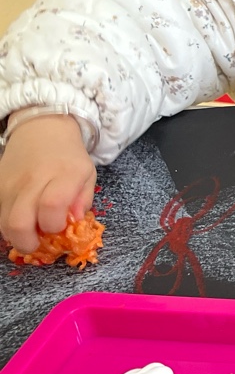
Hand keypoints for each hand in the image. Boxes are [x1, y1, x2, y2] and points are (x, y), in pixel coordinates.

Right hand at [0, 114, 96, 253]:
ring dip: (17, 235)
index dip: (54, 225)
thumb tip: (73, 222)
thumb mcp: (87, 174)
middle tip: (37, 243)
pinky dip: (8, 224)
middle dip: (28, 242)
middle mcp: (33, 179)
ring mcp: (11, 183)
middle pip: (19, 222)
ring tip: (30, 231)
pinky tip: (22, 219)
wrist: (42, 130)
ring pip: (4, 223)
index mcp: (64, 174)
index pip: (52, 207)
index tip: (60, 227)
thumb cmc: (69, 157)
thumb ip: (83, 200)